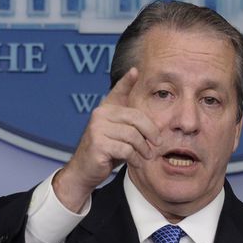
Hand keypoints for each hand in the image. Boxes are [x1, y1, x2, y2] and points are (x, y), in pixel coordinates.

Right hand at [53, 67, 161, 211]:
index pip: (118, 92)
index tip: (135, 71)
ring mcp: (97, 129)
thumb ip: (130, 123)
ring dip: (144, 149)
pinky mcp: (98, 144)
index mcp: (105, 109)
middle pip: (136, 117)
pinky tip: (136, 162)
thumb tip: (150, 118)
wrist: (85, 171)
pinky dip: (135, 158)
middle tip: (158, 144)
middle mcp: (99, 114)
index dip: (127, 81)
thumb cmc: (107, 152)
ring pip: (133, 135)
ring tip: (147, 156)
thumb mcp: (119, 134)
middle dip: (151, 132)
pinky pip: (126, 149)